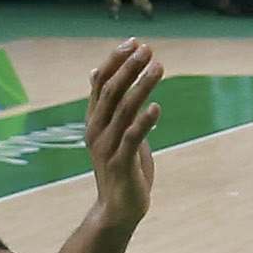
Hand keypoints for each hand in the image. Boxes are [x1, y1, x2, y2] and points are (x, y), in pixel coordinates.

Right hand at [86, 40, 162, 224]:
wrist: (118, 210)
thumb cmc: (121, 169)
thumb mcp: (111, 132)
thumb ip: (106, 104)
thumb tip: (94, 72)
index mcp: (95, 121)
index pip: (101, 83)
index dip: (116, 61)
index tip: (135, 43)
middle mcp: (96, 130)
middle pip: (110, 91)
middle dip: (129, 67)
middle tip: (148, 49)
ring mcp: (107, 147)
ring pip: (123, 110)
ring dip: (142, 87)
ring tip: (159, 67)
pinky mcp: (121, 164)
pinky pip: (132, 138)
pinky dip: (144, 122)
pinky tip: (157, 107)